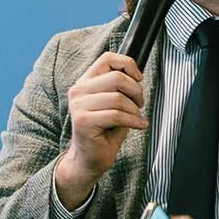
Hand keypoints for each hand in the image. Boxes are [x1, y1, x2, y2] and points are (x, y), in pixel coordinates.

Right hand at [53, 52, 146, 208]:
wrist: (88, 159)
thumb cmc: (103, 132)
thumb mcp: (112, 104)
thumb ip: (119, 87)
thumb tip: (137, 75)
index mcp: (84, 83)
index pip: (107, 59)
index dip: (128, 65)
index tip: (138, 78)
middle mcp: (78, 91)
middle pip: (117, 78)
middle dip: (136, 91)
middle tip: (140, 104)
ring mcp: (79, 106)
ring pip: (118, 98)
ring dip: (135, 110)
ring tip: (137, 118)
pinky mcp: (84, 121)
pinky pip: (117, 115)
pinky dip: (133, 120)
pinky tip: (137, 125)